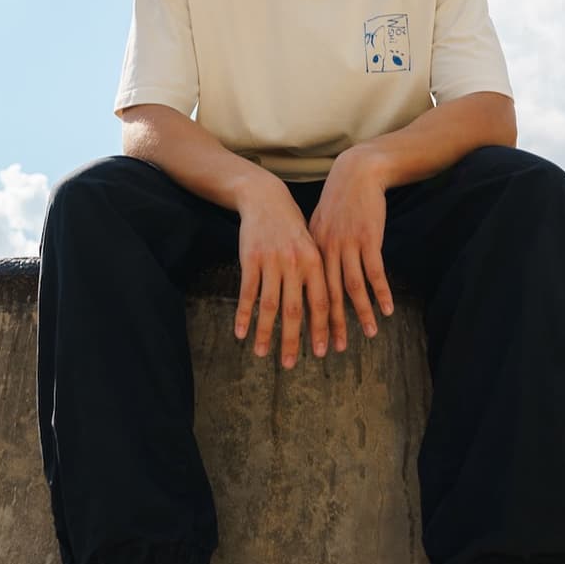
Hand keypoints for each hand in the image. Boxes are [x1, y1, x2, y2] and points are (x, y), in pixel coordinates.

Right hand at [234, 178, 330, 368]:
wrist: (266, 199)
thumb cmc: (292, 228)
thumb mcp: (311, 247)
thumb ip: (317, 276)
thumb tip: (324, 311)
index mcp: (315, 263)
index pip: (321, 303)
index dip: (323, 329)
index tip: (324, 352)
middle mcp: (295, 264)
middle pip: (295, 309)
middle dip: (293, 340)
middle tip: (289, 364)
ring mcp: (272, 261)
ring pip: (269, 305)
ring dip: (264, 332)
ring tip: (261, 354)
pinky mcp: (251, 259)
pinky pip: (247, 292)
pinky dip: (244, 314)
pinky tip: (240, 333)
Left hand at [307, 148, 393, 351]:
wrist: (356, 174)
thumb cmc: (339, 202)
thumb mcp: (320, 225)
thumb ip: (316, 251)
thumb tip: (313, 277)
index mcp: (311, 250)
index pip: (309, 292)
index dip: (310, 319)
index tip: (311, 341)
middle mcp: (326, 251)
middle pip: (328, 295)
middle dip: (330, 325)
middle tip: (332, 350)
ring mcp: (347, 245)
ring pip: (352, 287)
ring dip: (361, 314)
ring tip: (369, 334)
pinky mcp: (368, 239)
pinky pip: (374, 271)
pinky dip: (381, 292)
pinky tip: (387, 310)